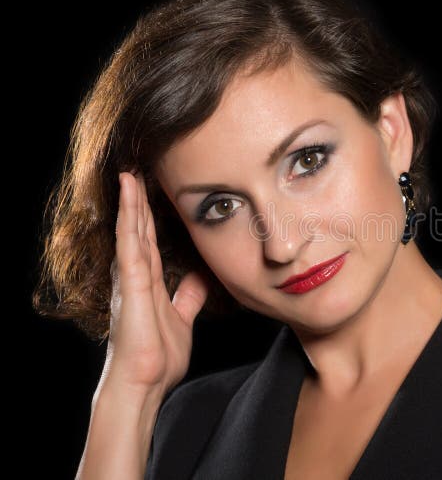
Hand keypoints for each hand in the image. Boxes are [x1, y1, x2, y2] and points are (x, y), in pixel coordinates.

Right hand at [97, 170, 208, 399]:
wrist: (143, 384)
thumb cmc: (158, 357)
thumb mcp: (182, 319)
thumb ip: (188, 296)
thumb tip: (200, 276)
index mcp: (148, 283)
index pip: (151, 241)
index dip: (152, 216)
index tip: (155, 192)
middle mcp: (135, 276)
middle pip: (139, 230)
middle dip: (139, 201)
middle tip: (138, 171)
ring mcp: (130, 278)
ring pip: (131, 230)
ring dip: (131, 201)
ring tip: (130, 173)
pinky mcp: (129, 283)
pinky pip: (128, 242)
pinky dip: (127, 218)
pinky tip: (127, 196)